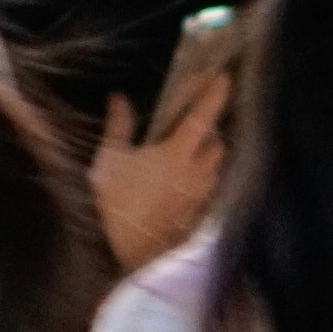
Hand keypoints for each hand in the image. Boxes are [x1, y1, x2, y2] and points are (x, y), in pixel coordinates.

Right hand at [89, 69, 232, 274]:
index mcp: (176, 154)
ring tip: (187, 155)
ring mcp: (197, 198)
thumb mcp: (108, 160)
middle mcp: (195, 174)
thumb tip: (119, 99)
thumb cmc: (112, 203)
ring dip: (207, 157)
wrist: (119, 254)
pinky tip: (180, 185)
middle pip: (216, 145)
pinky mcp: (194, 218)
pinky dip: (200, 181)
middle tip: (193, 126)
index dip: (214, 95)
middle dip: (210, 132)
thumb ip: (118, 126)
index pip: (203, 117)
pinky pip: (206, 192)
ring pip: (214, 170)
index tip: (224, 78)